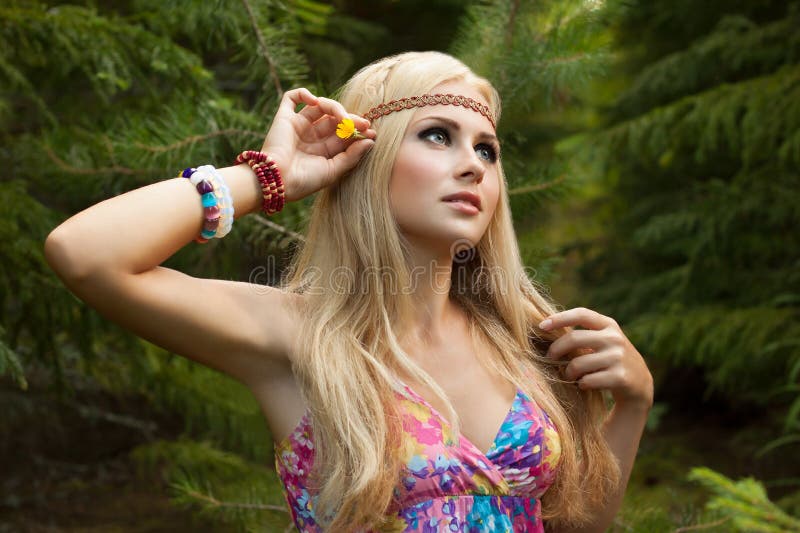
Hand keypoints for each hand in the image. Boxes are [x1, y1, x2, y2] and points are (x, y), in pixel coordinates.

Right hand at [260, 88, 375, 201]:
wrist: (279, 181)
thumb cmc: (305, 181)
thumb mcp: (334, 170)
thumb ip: (352, 156)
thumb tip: (371, 140)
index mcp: (323, 151)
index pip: (343, 135)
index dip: (357, 131)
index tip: (371, 132)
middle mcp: (311, 137)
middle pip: (334, 120)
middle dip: (350, 120)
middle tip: (363, 123)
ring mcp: (298, 126)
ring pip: (320, 107)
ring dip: (334, 107)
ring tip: (342, 117)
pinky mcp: (284, 118)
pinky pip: (292, 98)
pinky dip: (303, 93)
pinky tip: (314, 101)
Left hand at [539, 307, 652, 409]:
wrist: (640, 383)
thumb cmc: (611, 358)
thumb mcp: (603, 340)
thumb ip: (583, 333)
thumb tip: (546, 328)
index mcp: (609, 325)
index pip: (581, 314)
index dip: (559, 318)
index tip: (541, 325)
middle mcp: (615, 338)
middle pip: (573, 339)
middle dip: (555, 350)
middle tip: (549, 358)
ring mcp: (619, 357)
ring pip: (577, 364)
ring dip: (567, 373)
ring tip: (569, 375)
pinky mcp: (620, 377)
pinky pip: (587, 381)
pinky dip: (581, 384)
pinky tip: (584, 384)